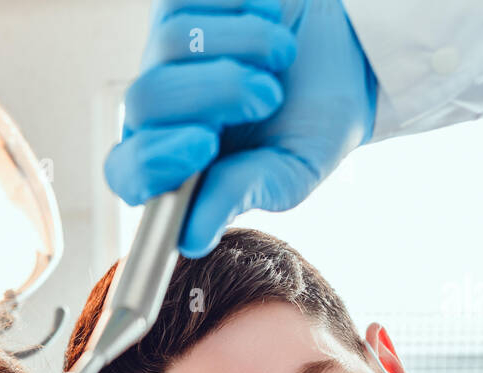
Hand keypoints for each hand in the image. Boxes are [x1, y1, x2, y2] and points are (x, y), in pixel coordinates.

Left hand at [107, 0, 377, 256]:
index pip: (128, 172)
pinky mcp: (184, 4)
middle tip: (266, 98)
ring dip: (240, 51)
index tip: (204, 145)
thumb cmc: (315, 121)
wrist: (354, 53)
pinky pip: (191, 4)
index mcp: (178, 165)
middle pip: (143, 102)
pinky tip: (270, 25)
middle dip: (212, 97)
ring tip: (280, 60)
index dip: (153, 161)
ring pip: (169, 47)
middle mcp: (162, 111)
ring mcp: (168, 54)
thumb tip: (191, 239)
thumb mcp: (290, 171)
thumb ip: (239, 196)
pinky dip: (244, 16)